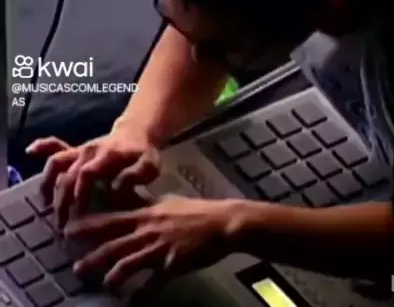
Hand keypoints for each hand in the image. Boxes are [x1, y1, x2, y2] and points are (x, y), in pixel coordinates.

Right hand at [26, 127, 160, 228]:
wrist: (137, 132)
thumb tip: (117, 186)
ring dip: (48, 184)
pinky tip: (30, 150)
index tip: (79, 212)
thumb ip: (137, 175)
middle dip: (62, 200)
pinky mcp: (75, 150)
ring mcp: (81, 149)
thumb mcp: (150, 165)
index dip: (80, 192)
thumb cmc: (144, 153)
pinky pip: (56, 146)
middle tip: (62, 225)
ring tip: (47, 206)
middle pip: (68, 174)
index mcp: (108, 155)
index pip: (86, 173)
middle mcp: (90, 151)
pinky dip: (43, 147)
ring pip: (57, 163)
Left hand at [64, 196, 239, 288]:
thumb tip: (129, 200)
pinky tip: (132, 302)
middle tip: (77, 268)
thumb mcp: (167, 202)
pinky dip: (140, 295)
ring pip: (127, 265)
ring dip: (112, 277)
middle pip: (113, 246)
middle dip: (93, 257)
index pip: (111, 220)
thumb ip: (146, 204)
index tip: (69, 232)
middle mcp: (148, 231)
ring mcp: (159, 248)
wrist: (221, 222)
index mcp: (146, 214)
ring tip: (104, 284)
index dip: (88, 226)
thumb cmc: (195, 211)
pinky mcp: (172, 264)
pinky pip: (152, 284)